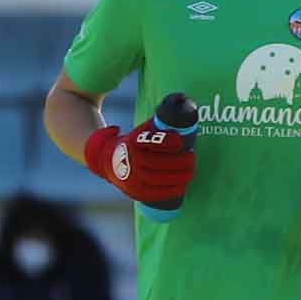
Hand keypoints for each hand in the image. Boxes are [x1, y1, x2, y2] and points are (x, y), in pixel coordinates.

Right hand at [81, 109, 197, 204]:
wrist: (108, 160)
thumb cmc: (135, 143)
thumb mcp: (142, 130)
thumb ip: (159, 123)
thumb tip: (184, 105)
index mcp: (132, 142)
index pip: (150, 142)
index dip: (166, 142)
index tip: (180, 141)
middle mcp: (130, 160)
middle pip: (158, 163)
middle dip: (180, 162)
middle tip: (192, 158)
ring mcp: (131, 178)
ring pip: (158, 179)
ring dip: (179, 176)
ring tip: (191, 171)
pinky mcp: (134, 192)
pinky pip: (154, 194)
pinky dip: (171, 190)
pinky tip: (183, 186)